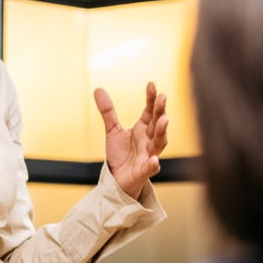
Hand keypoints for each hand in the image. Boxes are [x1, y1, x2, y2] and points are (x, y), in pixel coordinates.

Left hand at [94, 82, 167, 199]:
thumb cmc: (121, 154)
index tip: (151, 84)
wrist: (118, 178)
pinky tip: (154, 160)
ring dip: (162, 131)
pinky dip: (153, 164)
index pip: (150, 111)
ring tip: (164, 120)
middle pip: (157, 123)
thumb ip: (108, 111)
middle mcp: (149, 140)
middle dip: (160, 111)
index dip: (151, 98)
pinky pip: (151, 167)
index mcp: (144, 129)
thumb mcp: (112, 130)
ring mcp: (149, 155)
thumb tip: (98, 89)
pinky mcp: (144, 171)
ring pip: (159, 143)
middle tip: (163, 97)